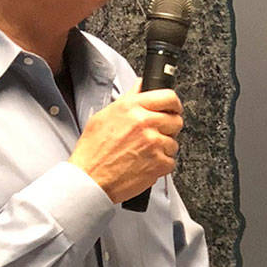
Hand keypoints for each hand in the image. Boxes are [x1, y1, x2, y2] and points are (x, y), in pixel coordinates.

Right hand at [69, 87, 182, 203]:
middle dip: (168, 128)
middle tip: (156, 135)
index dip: (173, 104)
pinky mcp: (158, 164)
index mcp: (132, 108)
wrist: (90, 179)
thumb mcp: (104, 115)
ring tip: (144, 153)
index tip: (173, 109)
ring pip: (174, 143)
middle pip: (176, 120)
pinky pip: (171, 162)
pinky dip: (161, 165)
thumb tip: (140, 87)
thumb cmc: (93, 151)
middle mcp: (144, 123)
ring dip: (163, 148)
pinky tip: (145, 164)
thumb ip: (128, 99)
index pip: (168, 97)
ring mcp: (153, 144)